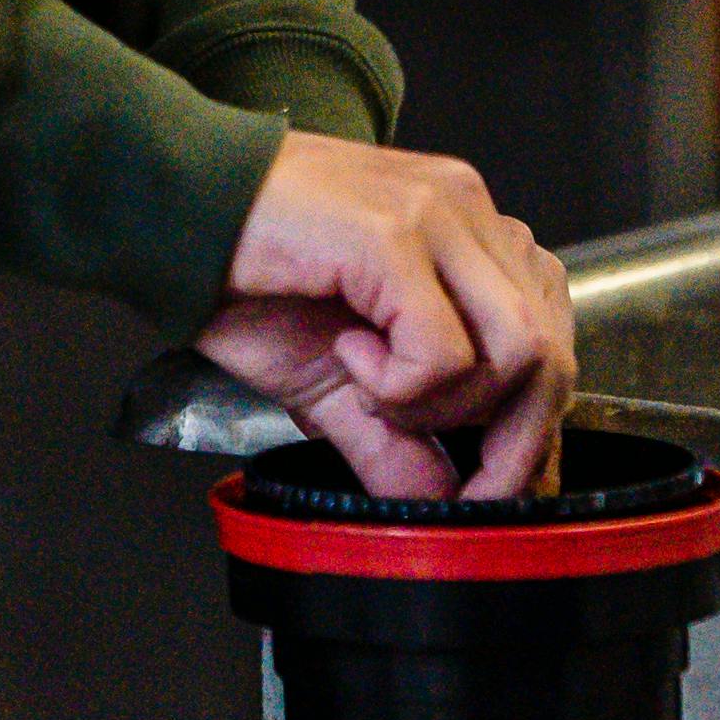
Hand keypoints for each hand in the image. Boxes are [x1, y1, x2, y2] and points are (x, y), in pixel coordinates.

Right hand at [195, 133, 574, 504]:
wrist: (167, 210)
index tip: (490, 488)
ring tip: (376, 393)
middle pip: (551, 350)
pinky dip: (403, 386)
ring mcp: (436, 213)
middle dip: (514, 443)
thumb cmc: (244, 274)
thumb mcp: (335, 380)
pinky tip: (349, 356)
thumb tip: (449, 509)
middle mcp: (466, 210)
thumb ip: (398, 441)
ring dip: (450, 409)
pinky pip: (445, 350)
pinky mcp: (393, 231)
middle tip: (455, 485)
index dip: (532, 428)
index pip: (552, 335)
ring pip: (518, 349)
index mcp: (466, 230)